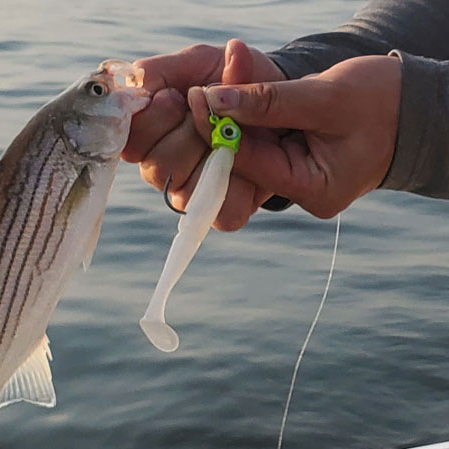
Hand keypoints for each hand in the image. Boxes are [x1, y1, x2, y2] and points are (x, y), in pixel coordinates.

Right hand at [123, 39, 285, 229]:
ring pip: (186, 190)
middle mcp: (163, 168)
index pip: (129, 143)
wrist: (285, 98)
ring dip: (216, 153)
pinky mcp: (224, 212)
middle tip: (212, 110)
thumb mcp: (201, 61)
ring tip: (236, 130)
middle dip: (190, 132)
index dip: (152, 119)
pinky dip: (241, 184)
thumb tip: (136, 77)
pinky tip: (250, 156)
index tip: (173, 96)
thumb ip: (163, 68)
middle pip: (156, 168)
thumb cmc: (235, 80)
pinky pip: (222, 212)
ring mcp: (191, 193)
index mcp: (149, 136)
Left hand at [188, 55, 401, 220]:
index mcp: (314, 190)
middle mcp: (300, 192)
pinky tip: (230, 96)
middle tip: (198, 92)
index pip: (252, 162)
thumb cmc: (383, 102)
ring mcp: (296, 177)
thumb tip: (218, 99)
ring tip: (210, 90)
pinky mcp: (293, 160)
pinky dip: (248, 118)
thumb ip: (270, 101)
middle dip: (221, 125)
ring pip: (250, 148)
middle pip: (245, 159)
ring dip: (232, 119)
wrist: (416, 107)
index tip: (200, 97)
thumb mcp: (326, 97)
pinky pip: (261, 140)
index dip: (221, 130)